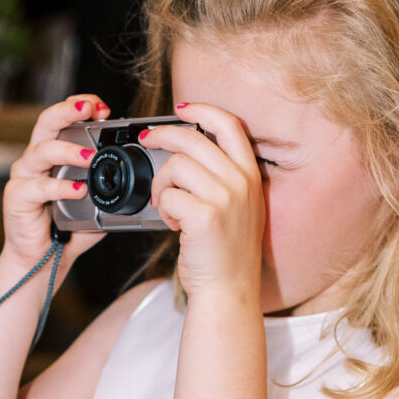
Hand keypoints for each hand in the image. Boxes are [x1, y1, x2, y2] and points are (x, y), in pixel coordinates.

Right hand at [2, 95, 107, 268]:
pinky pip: (40, 186)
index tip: (103, 107)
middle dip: (69, 110)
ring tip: (91, 156)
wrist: (45, 257)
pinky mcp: (17, 196)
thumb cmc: (68, 227)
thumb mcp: (97, 202)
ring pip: (43, 150)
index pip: (64, 119)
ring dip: (69, 150)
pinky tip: (78, 189)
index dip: (81, 106)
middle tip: (90, 108)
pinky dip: (61, 186)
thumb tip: (144, 178)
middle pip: (47, 122)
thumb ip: (112, 186)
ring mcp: (25, 175)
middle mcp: (37, 158)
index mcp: (54, 153)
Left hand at [146, 103, 265, 300]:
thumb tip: (186, 152)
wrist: (229, 290)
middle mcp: (241, 182)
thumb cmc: (227, 252)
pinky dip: (163, 209)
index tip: (181, 109)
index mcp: (251, 175)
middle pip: (192, 138)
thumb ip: (222, 178)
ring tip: (167, 205)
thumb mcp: (239, 207)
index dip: (201, 110)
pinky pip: (168, 196)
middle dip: (162, 136)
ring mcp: (225, 198)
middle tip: (147, 141)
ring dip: (161, 184)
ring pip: (175, 166)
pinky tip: (174, 225)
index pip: (229, 125)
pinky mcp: (205, 216)